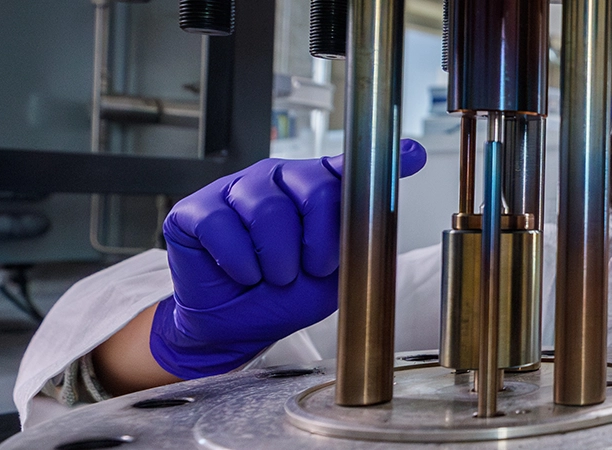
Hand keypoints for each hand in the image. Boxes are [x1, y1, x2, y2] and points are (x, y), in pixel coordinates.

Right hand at [149, 140, 427, 378]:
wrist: (234, 327)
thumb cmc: (284, 296)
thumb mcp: (336, 278)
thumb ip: (359, 246)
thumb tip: (382, 218)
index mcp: (316, 190)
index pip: (350, 167)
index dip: (384, 158)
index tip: (415, 153)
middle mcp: (278, 180)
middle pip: (314, 186)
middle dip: (319, 237)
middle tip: (312, 267)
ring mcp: (236, 189)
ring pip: (266, 206)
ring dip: (277, 256)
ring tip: (273, 277)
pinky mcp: (196, 209)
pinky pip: (221, 224)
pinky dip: (238, 259)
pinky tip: (243, 272)